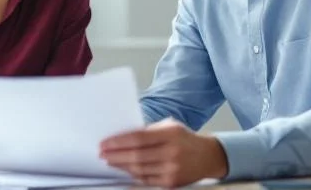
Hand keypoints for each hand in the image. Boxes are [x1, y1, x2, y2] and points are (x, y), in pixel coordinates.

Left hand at [99, 118, 227, 187]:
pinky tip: (125, 171)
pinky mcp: (171, 183)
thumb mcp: (169, 127)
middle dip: (116, 155)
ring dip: (121, 166)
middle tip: (102, 154)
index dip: (118, 142)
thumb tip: (123, 137)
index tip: (105, 143)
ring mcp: (172, 170)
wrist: (207, 157)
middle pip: (136, 156)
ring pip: (139, 170)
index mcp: (170, 134)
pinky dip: (133, 176)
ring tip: (110, 162)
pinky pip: (146, 180)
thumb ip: (148, 131)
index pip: (138, 138)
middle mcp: (172, 152)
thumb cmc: (184, 139)